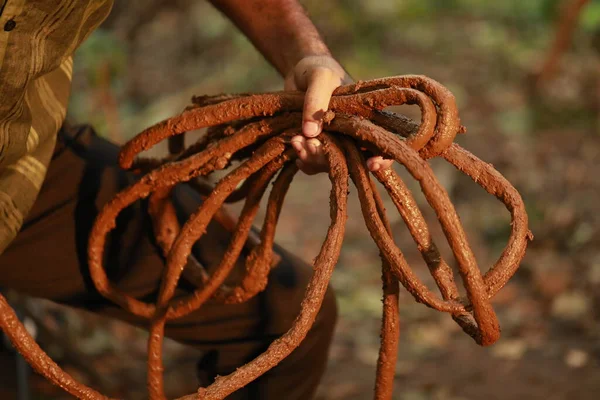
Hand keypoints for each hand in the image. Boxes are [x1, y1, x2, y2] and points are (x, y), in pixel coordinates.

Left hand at [284, 55, 393, 174]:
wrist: (297, 72)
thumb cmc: (318, 69)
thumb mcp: (320, 77)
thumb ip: (316, 101)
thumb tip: (310, 133)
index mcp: (366, 118)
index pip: (382, 145)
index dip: (382, 159)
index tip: (371, 164)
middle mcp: (353, 135)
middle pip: (352, 161)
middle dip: (330, 160)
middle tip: (310, 146)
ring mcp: (335, 143)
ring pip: (330, 164)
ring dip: (313, 159)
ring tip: (295, 141)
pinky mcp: (317, 147)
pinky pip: (314, 166)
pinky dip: (305, 162)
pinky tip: (295, 150)